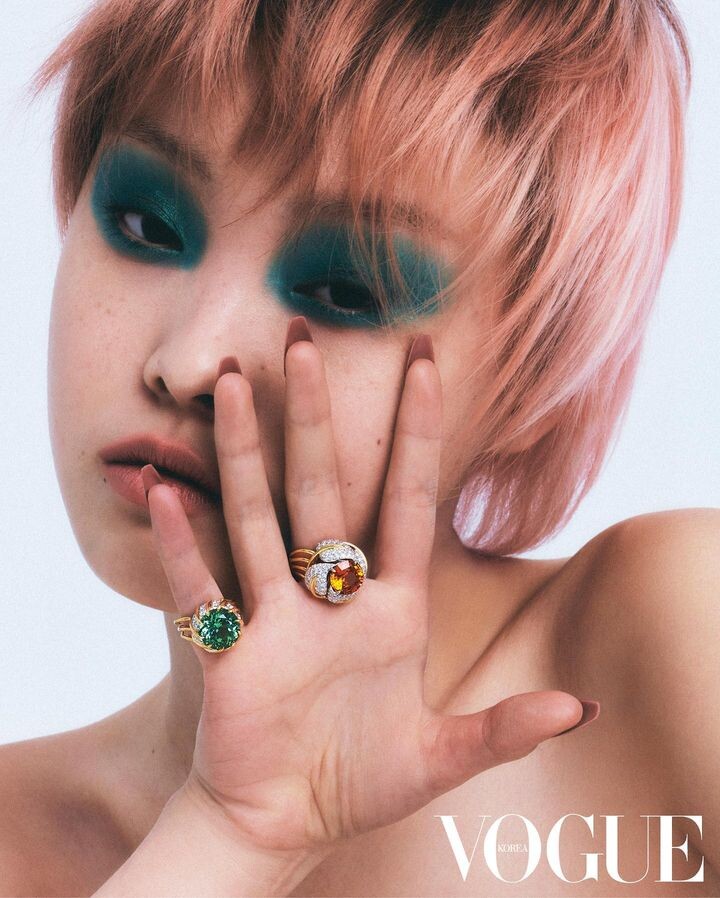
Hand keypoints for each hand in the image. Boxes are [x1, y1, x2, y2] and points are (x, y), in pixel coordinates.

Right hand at [142, 316, 594, 855]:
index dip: (418, 435)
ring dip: (242, 455)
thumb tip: (582, 712)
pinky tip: (166, 491)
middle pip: (323, 491)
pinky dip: (182, 545)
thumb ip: (504, 728)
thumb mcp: (442, 757)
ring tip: (228, 384)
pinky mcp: (227, 656)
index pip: (407, 503)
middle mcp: (332, 599)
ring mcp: (275, 621)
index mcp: (391, 610)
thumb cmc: (360, 780)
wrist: (286, 821)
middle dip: (316, 416)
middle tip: (305, 341)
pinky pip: (200, 591)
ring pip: (256, 519)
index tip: (426, 363)